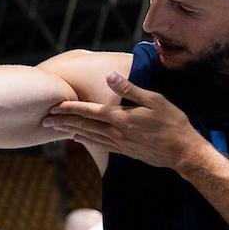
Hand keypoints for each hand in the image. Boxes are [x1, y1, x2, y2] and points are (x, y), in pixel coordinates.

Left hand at [41, 72, 205, 170]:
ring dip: (70, 131)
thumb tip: (109, 76)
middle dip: (63, 121)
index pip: (89, 112)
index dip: (70, 108)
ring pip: (89, 136)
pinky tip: (78, 139)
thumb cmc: (172, 124)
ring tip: (54, 129)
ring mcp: (120, 144)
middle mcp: (116, 133)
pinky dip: (86, 140)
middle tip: (44, 119)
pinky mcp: (126, 151)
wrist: (184, 153)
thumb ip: (129, 89)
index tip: (53, 106)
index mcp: (120, 118)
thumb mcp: (154, 100)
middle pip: (84, 125)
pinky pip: (100, 145)